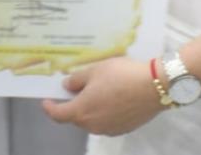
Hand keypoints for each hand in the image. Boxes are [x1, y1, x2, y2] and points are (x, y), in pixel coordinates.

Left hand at [41, 57, 161, 135]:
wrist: (155, 86)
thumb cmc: (121, 75)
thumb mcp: (94, 70)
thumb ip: (76, 80)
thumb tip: (67, 87)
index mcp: (81, 112)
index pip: (58, 115)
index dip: (49, 108)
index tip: (46, 101)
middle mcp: (93, 126)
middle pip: (76, 117)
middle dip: (73, 104)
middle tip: (77, 88)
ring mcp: (109, 130)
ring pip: (92, 120)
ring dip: (90, 108)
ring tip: (98, 90)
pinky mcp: (124, 129)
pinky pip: (107, 121)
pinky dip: (105, 111)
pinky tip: (114, 97)